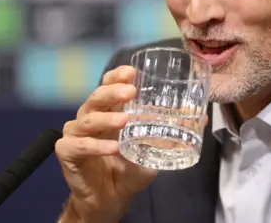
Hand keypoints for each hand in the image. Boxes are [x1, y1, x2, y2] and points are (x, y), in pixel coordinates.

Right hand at [55, 66, 157, 222]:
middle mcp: (89, 117)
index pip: (108, 85)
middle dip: (112, 91)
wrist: (110, 199)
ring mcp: (76, 134)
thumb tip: (202, 117)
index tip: (131, 71)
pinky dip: (96, 146)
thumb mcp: (153, 148)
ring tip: (125, 120)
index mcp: (108, 110)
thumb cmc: (129, 169)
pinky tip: (113, 148)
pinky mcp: (67, 153)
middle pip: (96, 97)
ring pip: (88, 119)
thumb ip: (172, 131)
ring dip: (107, 118)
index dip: (116, 76)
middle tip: (130, 90)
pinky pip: (79, 145)